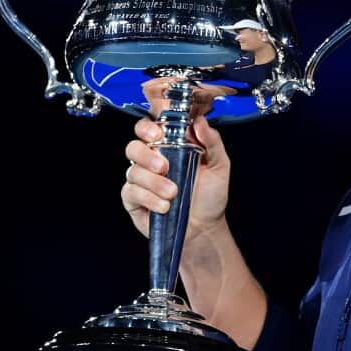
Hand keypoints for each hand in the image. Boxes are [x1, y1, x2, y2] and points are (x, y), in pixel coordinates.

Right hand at [121, 112, 229, 239]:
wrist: (205, 228)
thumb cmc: (210, 196)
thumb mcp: (219, 166)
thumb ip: (212, 141)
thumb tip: (200, 122)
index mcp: (167, 147)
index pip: (148, 129)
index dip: (147, 128)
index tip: (157, 134)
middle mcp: (150, 161)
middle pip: (133, 147)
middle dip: (146, 155)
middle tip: (163, 166)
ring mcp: (140, 181)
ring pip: (133, 171)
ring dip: (153, 182)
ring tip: (172, 192)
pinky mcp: (133, 200)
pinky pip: (130, 192)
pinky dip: (148, 198)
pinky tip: (164, 206)